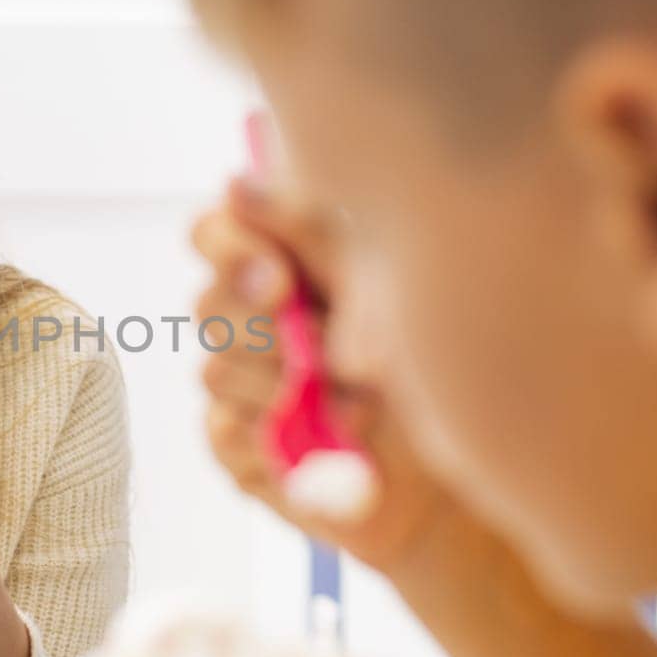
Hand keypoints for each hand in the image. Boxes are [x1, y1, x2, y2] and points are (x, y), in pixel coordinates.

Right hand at [192, 177, 456, 577]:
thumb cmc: (422, 371)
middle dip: (268, 332)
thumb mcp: (379, 293)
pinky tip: (332, 447)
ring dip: (290, 393)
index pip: (211, 233)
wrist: (451, 476)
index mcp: (276, 263)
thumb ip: (311, 235)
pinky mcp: (232, 446)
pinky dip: (281, 442)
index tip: (279, 285)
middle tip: (324, 359)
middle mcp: (244, 319)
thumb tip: (234, 181)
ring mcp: (233, 383)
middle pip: (206, 303)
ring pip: (217, 369)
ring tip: (364, 412)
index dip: (229, 249)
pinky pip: (227, 432)